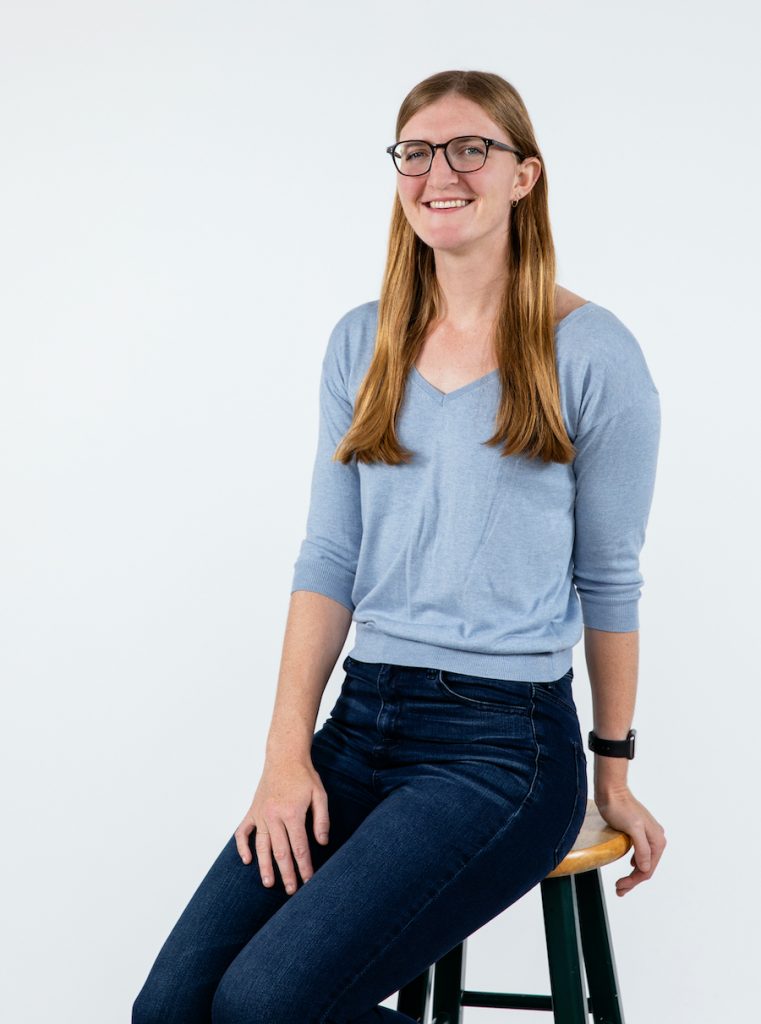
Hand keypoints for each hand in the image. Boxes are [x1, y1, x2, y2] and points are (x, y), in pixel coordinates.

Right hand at [234, 755, 330, 895]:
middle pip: (280, 852)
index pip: (299, 848)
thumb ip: (322, 820)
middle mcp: (273, 817)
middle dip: (286, 873)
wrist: (284, 757)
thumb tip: (323, 843)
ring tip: (269, 883)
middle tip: (291, 891)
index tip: (309, 882)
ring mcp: (260, 815)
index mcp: (292, 814)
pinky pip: (243, 832)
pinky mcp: (252, 811)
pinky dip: (242, 847)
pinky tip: (247, 860)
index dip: (304, 867)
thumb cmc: (304, 776)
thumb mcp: (320, 795)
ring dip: (265, 867)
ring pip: (261, 846)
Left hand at [594, 786, 666, 896]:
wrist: (611, 790)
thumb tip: (645, 868)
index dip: (634, 881)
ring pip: (643, 861)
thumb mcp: (632, 828)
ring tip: (621, 884)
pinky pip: (640, 852)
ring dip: (634, 874)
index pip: (647, 870)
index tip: (619, 887)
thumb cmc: (619, 807)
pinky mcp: (638, 831)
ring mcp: (647, 835)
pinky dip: (634, 862)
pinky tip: (630, 865)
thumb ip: (641, 848)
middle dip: (633, 881)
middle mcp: (656, 838)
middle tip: (618, 890)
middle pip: (646, 867)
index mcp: (657, 840)